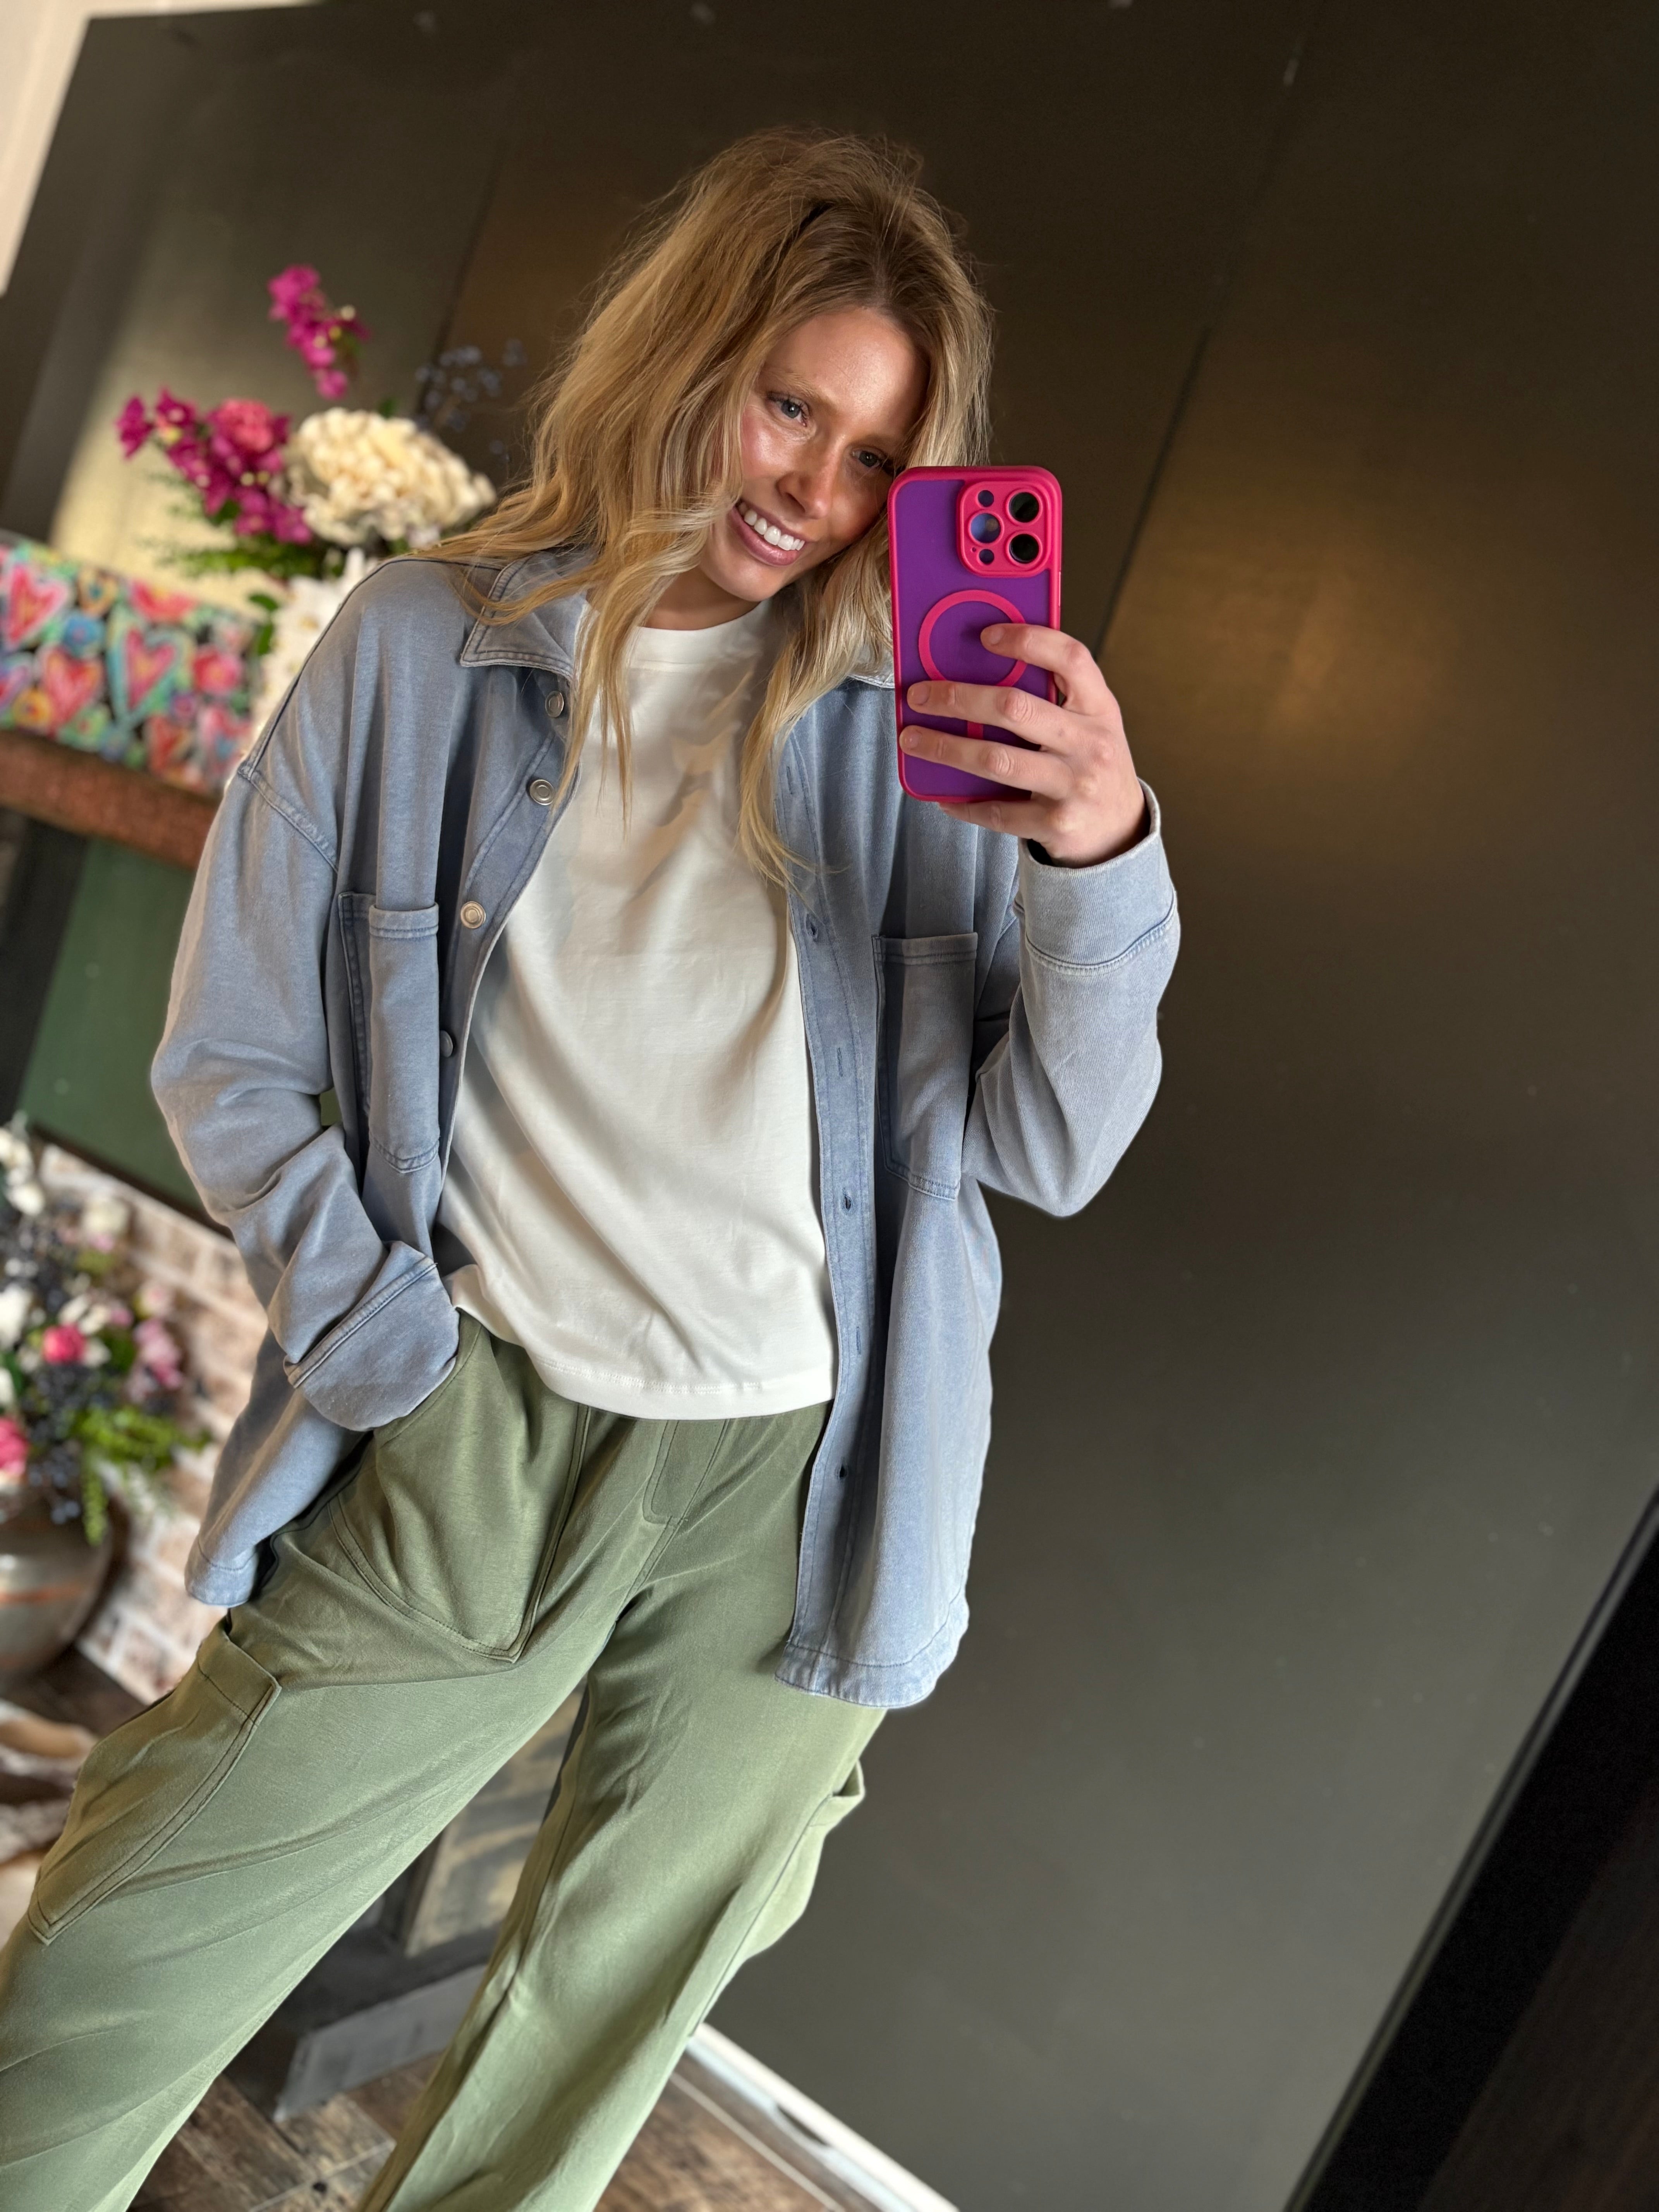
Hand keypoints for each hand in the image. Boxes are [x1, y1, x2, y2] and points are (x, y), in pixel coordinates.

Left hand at [903, 624, 1146, 864]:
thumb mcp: (1089, 724)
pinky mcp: (1056, 824)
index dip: (1028, 641)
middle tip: (919, 695)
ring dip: (945, 748)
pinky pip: (997, 812)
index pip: (1071, 659)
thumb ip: (1053, 697)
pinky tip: (940, 794)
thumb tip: (979, 668)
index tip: (986, 636)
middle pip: (1015, 708)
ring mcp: (1074, 786)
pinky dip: (963, 802)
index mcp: (1100, 708)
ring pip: (996, 760)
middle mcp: (1091, 744)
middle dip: (958, 698)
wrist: (1120, 831)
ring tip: (912, 740)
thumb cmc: (1090, 764)